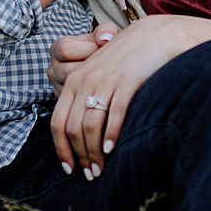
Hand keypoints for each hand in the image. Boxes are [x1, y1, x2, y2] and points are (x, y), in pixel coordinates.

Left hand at [50, 16, 210, 177]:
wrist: (153, 36)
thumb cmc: (126, 60)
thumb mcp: (99, 74)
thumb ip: (86, 97)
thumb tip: (79, 135)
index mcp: (74, 80)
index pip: (58, 122)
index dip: (61, 149)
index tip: (69, 168)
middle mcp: (84, 81)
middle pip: (72, 129)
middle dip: (79, 157)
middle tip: (90, 174)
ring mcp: (105, 81)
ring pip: (90, 126)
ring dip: (93, 153)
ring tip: (101, 169)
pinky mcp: (126, 82)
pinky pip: (114, 115)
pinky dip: (111, 136)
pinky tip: (113, 149)